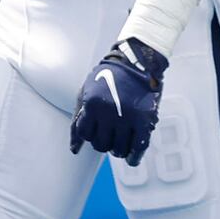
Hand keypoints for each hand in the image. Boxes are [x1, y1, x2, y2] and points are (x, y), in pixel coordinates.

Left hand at [68, 38, 169, 163]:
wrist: (136, 61)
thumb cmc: (107, 77)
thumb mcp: (86, 94)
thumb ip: (78, 121)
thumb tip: (74, 149)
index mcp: (92, 104)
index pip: (85, 135)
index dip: (91, 134)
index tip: (98, 129)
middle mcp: (109, 112)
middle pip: (101, 145)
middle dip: (104, 143)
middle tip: (111, 135)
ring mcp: (128, 117)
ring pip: (119, 149)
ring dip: (118, 150)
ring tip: (121, 142)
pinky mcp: (145, 120)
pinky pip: (138, 147)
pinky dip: (134, 157)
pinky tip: (132, 157)